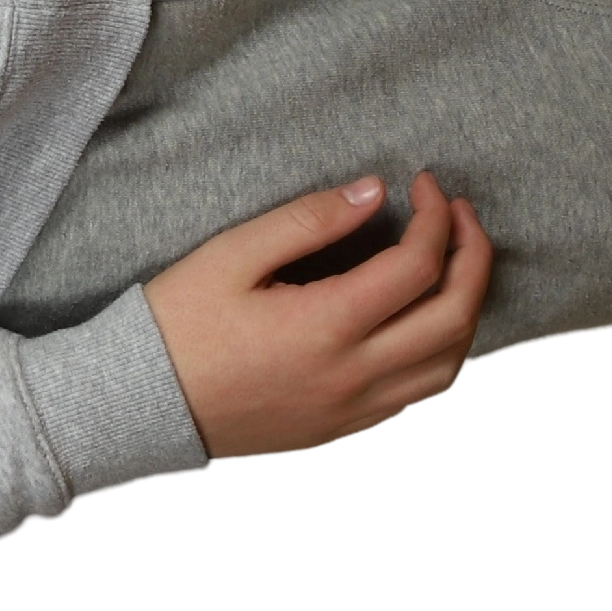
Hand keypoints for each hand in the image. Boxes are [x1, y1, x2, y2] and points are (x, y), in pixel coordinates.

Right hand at [143, 169, 494, 458]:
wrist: (138, 404)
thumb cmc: (176, 325)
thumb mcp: (230, 255)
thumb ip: (308, 220)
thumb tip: (374, 192)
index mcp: (326, 326)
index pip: (418, 265)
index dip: (435, 216)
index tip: (423, 184)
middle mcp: (354, 374)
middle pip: (455, 315)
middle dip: (473, 256)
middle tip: (460, 216)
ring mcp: (354, 407)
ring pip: (449, 361)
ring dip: (465, 306)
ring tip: (451, 263)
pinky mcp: (345, 425)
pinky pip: (421, 390)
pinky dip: (442, 349)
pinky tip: (424, 318)